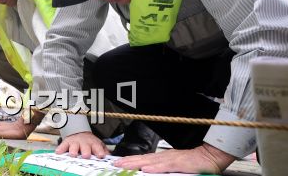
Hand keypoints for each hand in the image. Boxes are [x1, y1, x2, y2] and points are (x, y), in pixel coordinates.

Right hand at [56, 131, 108, 158]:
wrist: (79, 132)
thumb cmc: (89, 142)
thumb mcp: (98, 145)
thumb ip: (104, 151)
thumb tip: (111, 158)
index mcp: (93, 143)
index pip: (97, 147)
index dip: (99, 151)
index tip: (101, 155)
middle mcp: (84, 142)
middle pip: (85, 147)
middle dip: (86, 151)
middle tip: (86, 155)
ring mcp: (75, 142)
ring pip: (74, 146)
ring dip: (73, 150)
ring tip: (73, 154)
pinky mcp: (66, 142)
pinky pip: (63, 145)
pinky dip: (61, 149)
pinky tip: (59, 152)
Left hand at [113, 143, 235, 173]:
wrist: (211, 155)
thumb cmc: (195, 162)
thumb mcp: (176, 166)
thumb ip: (164, 168)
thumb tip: (150, 171)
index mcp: (163, 158)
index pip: (144, 159)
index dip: (131, 161)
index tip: (119, 162)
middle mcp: (165, 157)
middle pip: (143, 159)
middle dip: (128, 161)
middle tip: (115, 163)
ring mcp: (172, 159)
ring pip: (151, 161)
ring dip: (136, 163)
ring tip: (124, 165)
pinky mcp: (180, 164)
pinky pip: (166, 166)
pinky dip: (155, 167)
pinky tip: (146, 169)